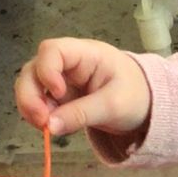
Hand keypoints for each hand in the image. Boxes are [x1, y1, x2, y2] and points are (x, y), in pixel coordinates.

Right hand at [14, 38, 151, 137]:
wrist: (147, 106)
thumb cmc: (136, 96)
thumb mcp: (113, 106)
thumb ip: (82, 114)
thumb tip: (50, 127)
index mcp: (86, 54)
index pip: (52, 50)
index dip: (46, 70)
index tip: (57, 94)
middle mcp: (68, 63)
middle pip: (34, 68)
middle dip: (30, 94)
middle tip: (40, 120)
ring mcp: (61, 79)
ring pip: (31, 85)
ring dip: (30, 105)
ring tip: (45, 126)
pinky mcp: (59, 96)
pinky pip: (39, 101)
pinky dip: (37, 114)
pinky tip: (49, 126)